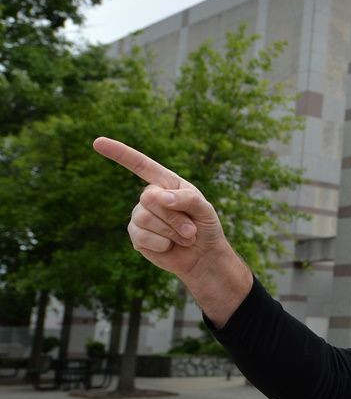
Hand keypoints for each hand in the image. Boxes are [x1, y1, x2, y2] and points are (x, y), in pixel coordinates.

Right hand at [93, 137, 250, 324]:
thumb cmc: (205, 227)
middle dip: (174, 217)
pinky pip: (142, 237)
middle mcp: (150, 197)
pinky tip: (169, 246)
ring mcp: (140, 216)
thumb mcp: (204, 209)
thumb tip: (159, 197)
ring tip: (184, 237)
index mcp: (166, 183)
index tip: (97, 142)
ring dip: (171, 231)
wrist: (202, 256)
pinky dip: (162, 244)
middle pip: (149, 198)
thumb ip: (186, 198)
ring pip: (145, 218)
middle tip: (191, 229)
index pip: (140, 165)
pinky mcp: (136, 236)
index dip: (119, 153)